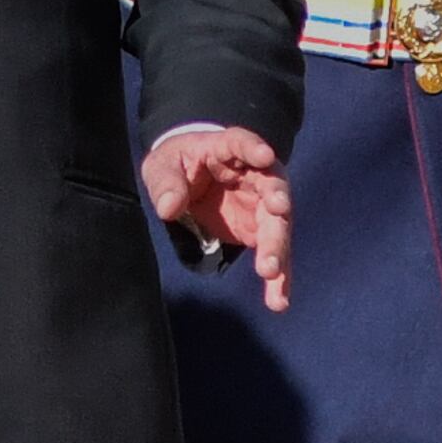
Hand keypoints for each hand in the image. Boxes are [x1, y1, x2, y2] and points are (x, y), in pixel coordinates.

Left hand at [142, 124, 294, 311]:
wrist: (188, 177)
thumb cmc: (178, 163)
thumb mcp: (163, 165)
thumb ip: (165, 182)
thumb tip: (168, 207)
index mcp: (227, 148)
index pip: (242, 143)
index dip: (253, 148)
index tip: (265, 156)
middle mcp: (254, 174)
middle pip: (272, 189)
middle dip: (276, 210)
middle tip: (274, 220)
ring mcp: (261, 203)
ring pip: (278, 226)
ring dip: (278, 250)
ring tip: (272, 275)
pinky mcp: (260, 230)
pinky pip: (274, 253)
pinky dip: (277, 277)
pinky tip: (278, 299)